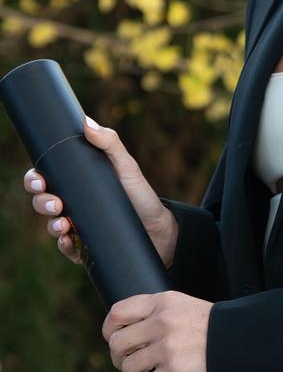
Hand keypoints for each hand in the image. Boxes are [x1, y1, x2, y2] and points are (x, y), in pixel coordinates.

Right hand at [24, 115, 178, 267]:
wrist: (160, 228)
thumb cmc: (140, 194)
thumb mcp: (127, 166)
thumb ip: (110, 143)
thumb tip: (86, 122)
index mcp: (77, 183)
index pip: (46, 179)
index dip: (35, 179)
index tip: (39, 180)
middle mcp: (73, 204)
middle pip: (43, 202)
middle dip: (41, 202)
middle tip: (55, 203)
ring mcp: (78, 226)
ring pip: (52, 226)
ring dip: (51, 226)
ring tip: (64, 225)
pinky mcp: (85, 247)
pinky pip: (67, 249)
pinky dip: (64, 246)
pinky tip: (68, 242)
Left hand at [102, 291, 212, 371]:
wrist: (237, 342)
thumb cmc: (212, 326)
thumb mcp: (184, 305)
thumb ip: (160, 311)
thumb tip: (133, 328)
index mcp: (163, 302)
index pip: (118, 312)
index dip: (109, 329)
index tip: (112, 338)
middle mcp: (161, 323)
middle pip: (118, 344)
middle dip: (119, 358)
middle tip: (128, 364)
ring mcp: (166, 348)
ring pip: (128, 369)